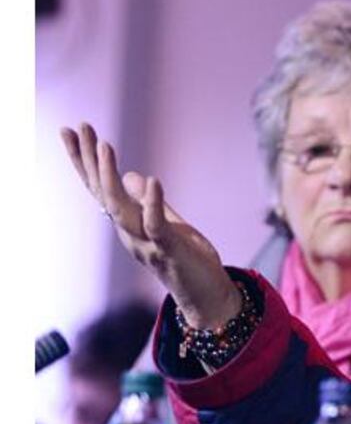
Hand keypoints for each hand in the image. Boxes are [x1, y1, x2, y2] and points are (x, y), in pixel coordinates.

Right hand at [60, 123, 241, 328]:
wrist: (206, 296)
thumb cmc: (188, 260)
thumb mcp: (167, 222)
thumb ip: (148, 202)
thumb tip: (132, 176)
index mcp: (129, 223)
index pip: (100, 187)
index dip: (86, 160)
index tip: (72, 131)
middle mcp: (130, 232)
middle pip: (102, 192)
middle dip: (90, 160)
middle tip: (79, 128)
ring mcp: (146, 242)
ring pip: (120, 207)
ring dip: (110, 177)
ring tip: (106, 145)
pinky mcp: (169, 249)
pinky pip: (156, 224)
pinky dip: (152, 202)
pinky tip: (151, 180)